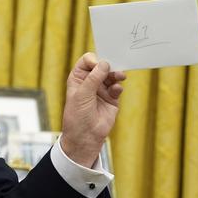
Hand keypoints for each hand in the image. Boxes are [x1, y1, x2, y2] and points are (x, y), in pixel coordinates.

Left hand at [61, 53, 125, 167]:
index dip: (94, 60)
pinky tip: (117, 89)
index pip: (87, 61)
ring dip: (116, 74)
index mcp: (78, 78)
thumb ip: (93, 79)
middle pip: (101, 66)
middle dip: (109, 66)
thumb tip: (104, 63)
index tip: (98, 65)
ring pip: (111, 76)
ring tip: (120, 76)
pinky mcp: (111, 99)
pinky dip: (118, 86)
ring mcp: (101, 90)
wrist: (85, 137)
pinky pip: (117, 88)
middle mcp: (90, 82)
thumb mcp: (82, 95)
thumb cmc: (77, 116)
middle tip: (114, 68)